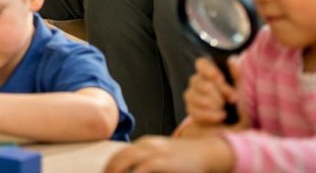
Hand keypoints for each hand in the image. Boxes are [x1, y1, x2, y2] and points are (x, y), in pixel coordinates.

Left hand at [104, 136, 233, 172]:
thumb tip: (133, 168)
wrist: (206, 152)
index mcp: (145, 144)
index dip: (110, 166)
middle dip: (110, 170)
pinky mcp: (163, 162)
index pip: (120, 154)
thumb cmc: (184, 157)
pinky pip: (142, 170)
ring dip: (117, 171)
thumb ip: (148, 160)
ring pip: (126, 163)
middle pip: (119, 158)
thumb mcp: (163, 154)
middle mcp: (147, 146)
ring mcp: (155, 153)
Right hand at [183, 57, 243, 130]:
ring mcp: (192, 96)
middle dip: (216, 92)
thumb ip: (237, 76)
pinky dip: (209, 115)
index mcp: (210, 74)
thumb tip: (232, 60)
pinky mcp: (191, 110)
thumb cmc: (240, 106)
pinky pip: (194, 110)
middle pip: (197, 81)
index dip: (208, 69)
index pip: (201, 64)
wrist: (236, 127)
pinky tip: (220, 117)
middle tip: (232, 99)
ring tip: (225, 109)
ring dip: (211, 103)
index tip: (220, 79)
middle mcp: (198, 83)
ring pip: (193, 95)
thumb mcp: (242, 91)